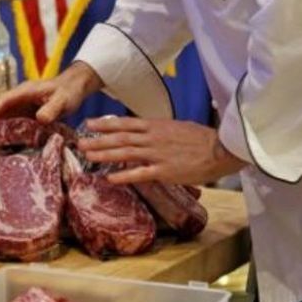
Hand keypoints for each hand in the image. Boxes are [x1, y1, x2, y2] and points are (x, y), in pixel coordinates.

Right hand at [0, 61, 103, 145]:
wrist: (73, 89)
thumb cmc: (68, 92)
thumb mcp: (63, 100)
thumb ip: (52, 109)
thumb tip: (40, 119)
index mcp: (24, 92)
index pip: (3, 101)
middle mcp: (16, 99)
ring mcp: (17, 108)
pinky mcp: (21, 117)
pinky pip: (6, 126)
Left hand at [78, 117, 247, 184]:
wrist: (221, 149)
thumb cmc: (201, 139)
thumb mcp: (176, 128)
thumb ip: (158, 131)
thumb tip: (143, 133)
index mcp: (156, 126)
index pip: (125, 123)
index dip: (106, 124)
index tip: (89, 124)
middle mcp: (153, 138)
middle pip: (120, 138)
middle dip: (98, 140)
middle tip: (80, 142)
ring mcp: (158, 154)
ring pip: (126, 153)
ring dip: (105, 155)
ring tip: (88, 156)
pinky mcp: (165, 171)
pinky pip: (140, 173)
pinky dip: (124, 175)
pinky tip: (109, 178)